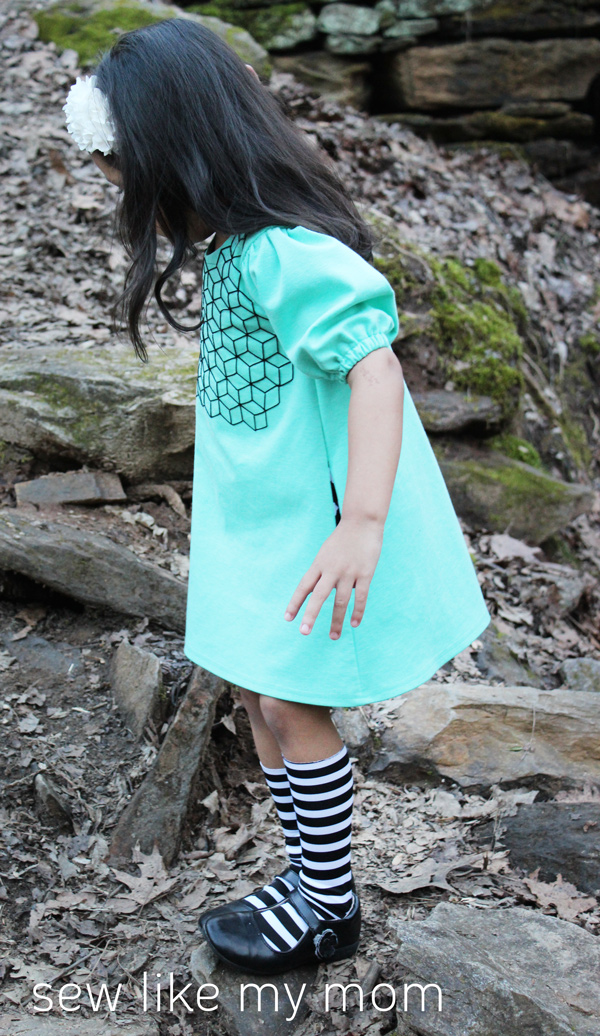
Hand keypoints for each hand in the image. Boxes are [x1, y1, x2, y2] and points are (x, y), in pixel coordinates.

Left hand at [284, 516, 383, 638]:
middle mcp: (331, 570)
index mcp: (319, 564)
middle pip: (318, 596)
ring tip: (332, 637)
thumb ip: (321, 572)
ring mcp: (348, 572)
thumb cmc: (343, 539)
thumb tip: (316, 593)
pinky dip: (357, 612)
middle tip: (303, 632)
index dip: (295, 603)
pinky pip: (360, 597)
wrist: (362, 521)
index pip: (303, 587)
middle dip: (310, 615)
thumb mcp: (326, 553)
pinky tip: (354, 624)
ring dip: (336, 621)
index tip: (287, 618)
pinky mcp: (365, 574)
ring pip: (340, 601)